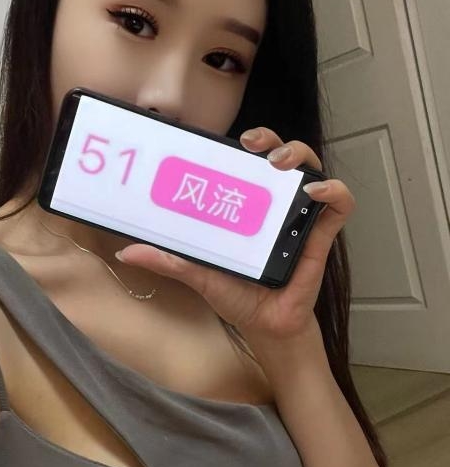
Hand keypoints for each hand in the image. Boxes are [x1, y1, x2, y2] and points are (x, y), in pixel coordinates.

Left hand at [115, 127, 355, 342]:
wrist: (265, 327)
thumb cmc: (236, 295)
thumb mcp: (198, 273)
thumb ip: (168, 259)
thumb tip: (126, 251)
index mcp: (247, 205)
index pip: (248, 162)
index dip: (244, 143)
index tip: (230, 139)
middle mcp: (274, 203)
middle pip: (280, 155)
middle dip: (271, 139)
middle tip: (253, 144)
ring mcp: (299, 216)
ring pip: (311, 168)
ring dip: (300, 155)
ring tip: (280, 163)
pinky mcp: (320, 235)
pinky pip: (339, 205)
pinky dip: (335, 192)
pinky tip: (316, 192)